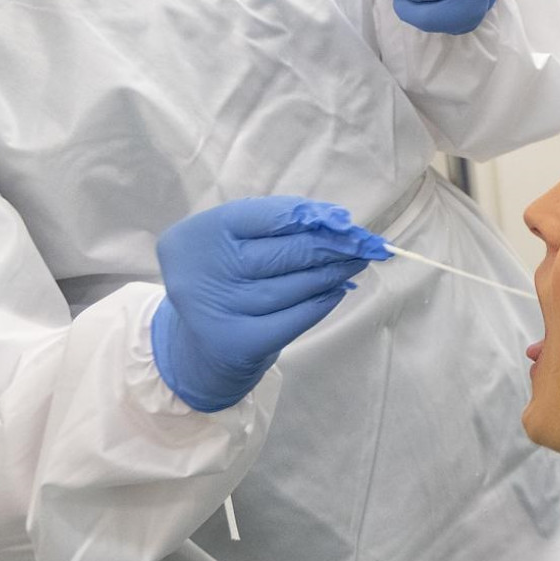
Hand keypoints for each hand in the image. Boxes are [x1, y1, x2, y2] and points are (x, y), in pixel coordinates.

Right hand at [151, 197, 389, 411]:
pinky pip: (294, 318)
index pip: (269, 216)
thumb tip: (334, 220)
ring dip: (334, 272)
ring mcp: (222, 308)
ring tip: (357, 262)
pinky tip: (338, 290)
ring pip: (294, 285)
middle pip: (286, 251)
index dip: (312, 217)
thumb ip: (273, 225)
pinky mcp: (240, 343)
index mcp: (201, 233)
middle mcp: (207, 270)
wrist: (196, 344)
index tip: (344, 220)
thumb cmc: (224, 278)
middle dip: (333, 245)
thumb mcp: (232, 242)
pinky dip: (321, 303)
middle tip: (364, 243)